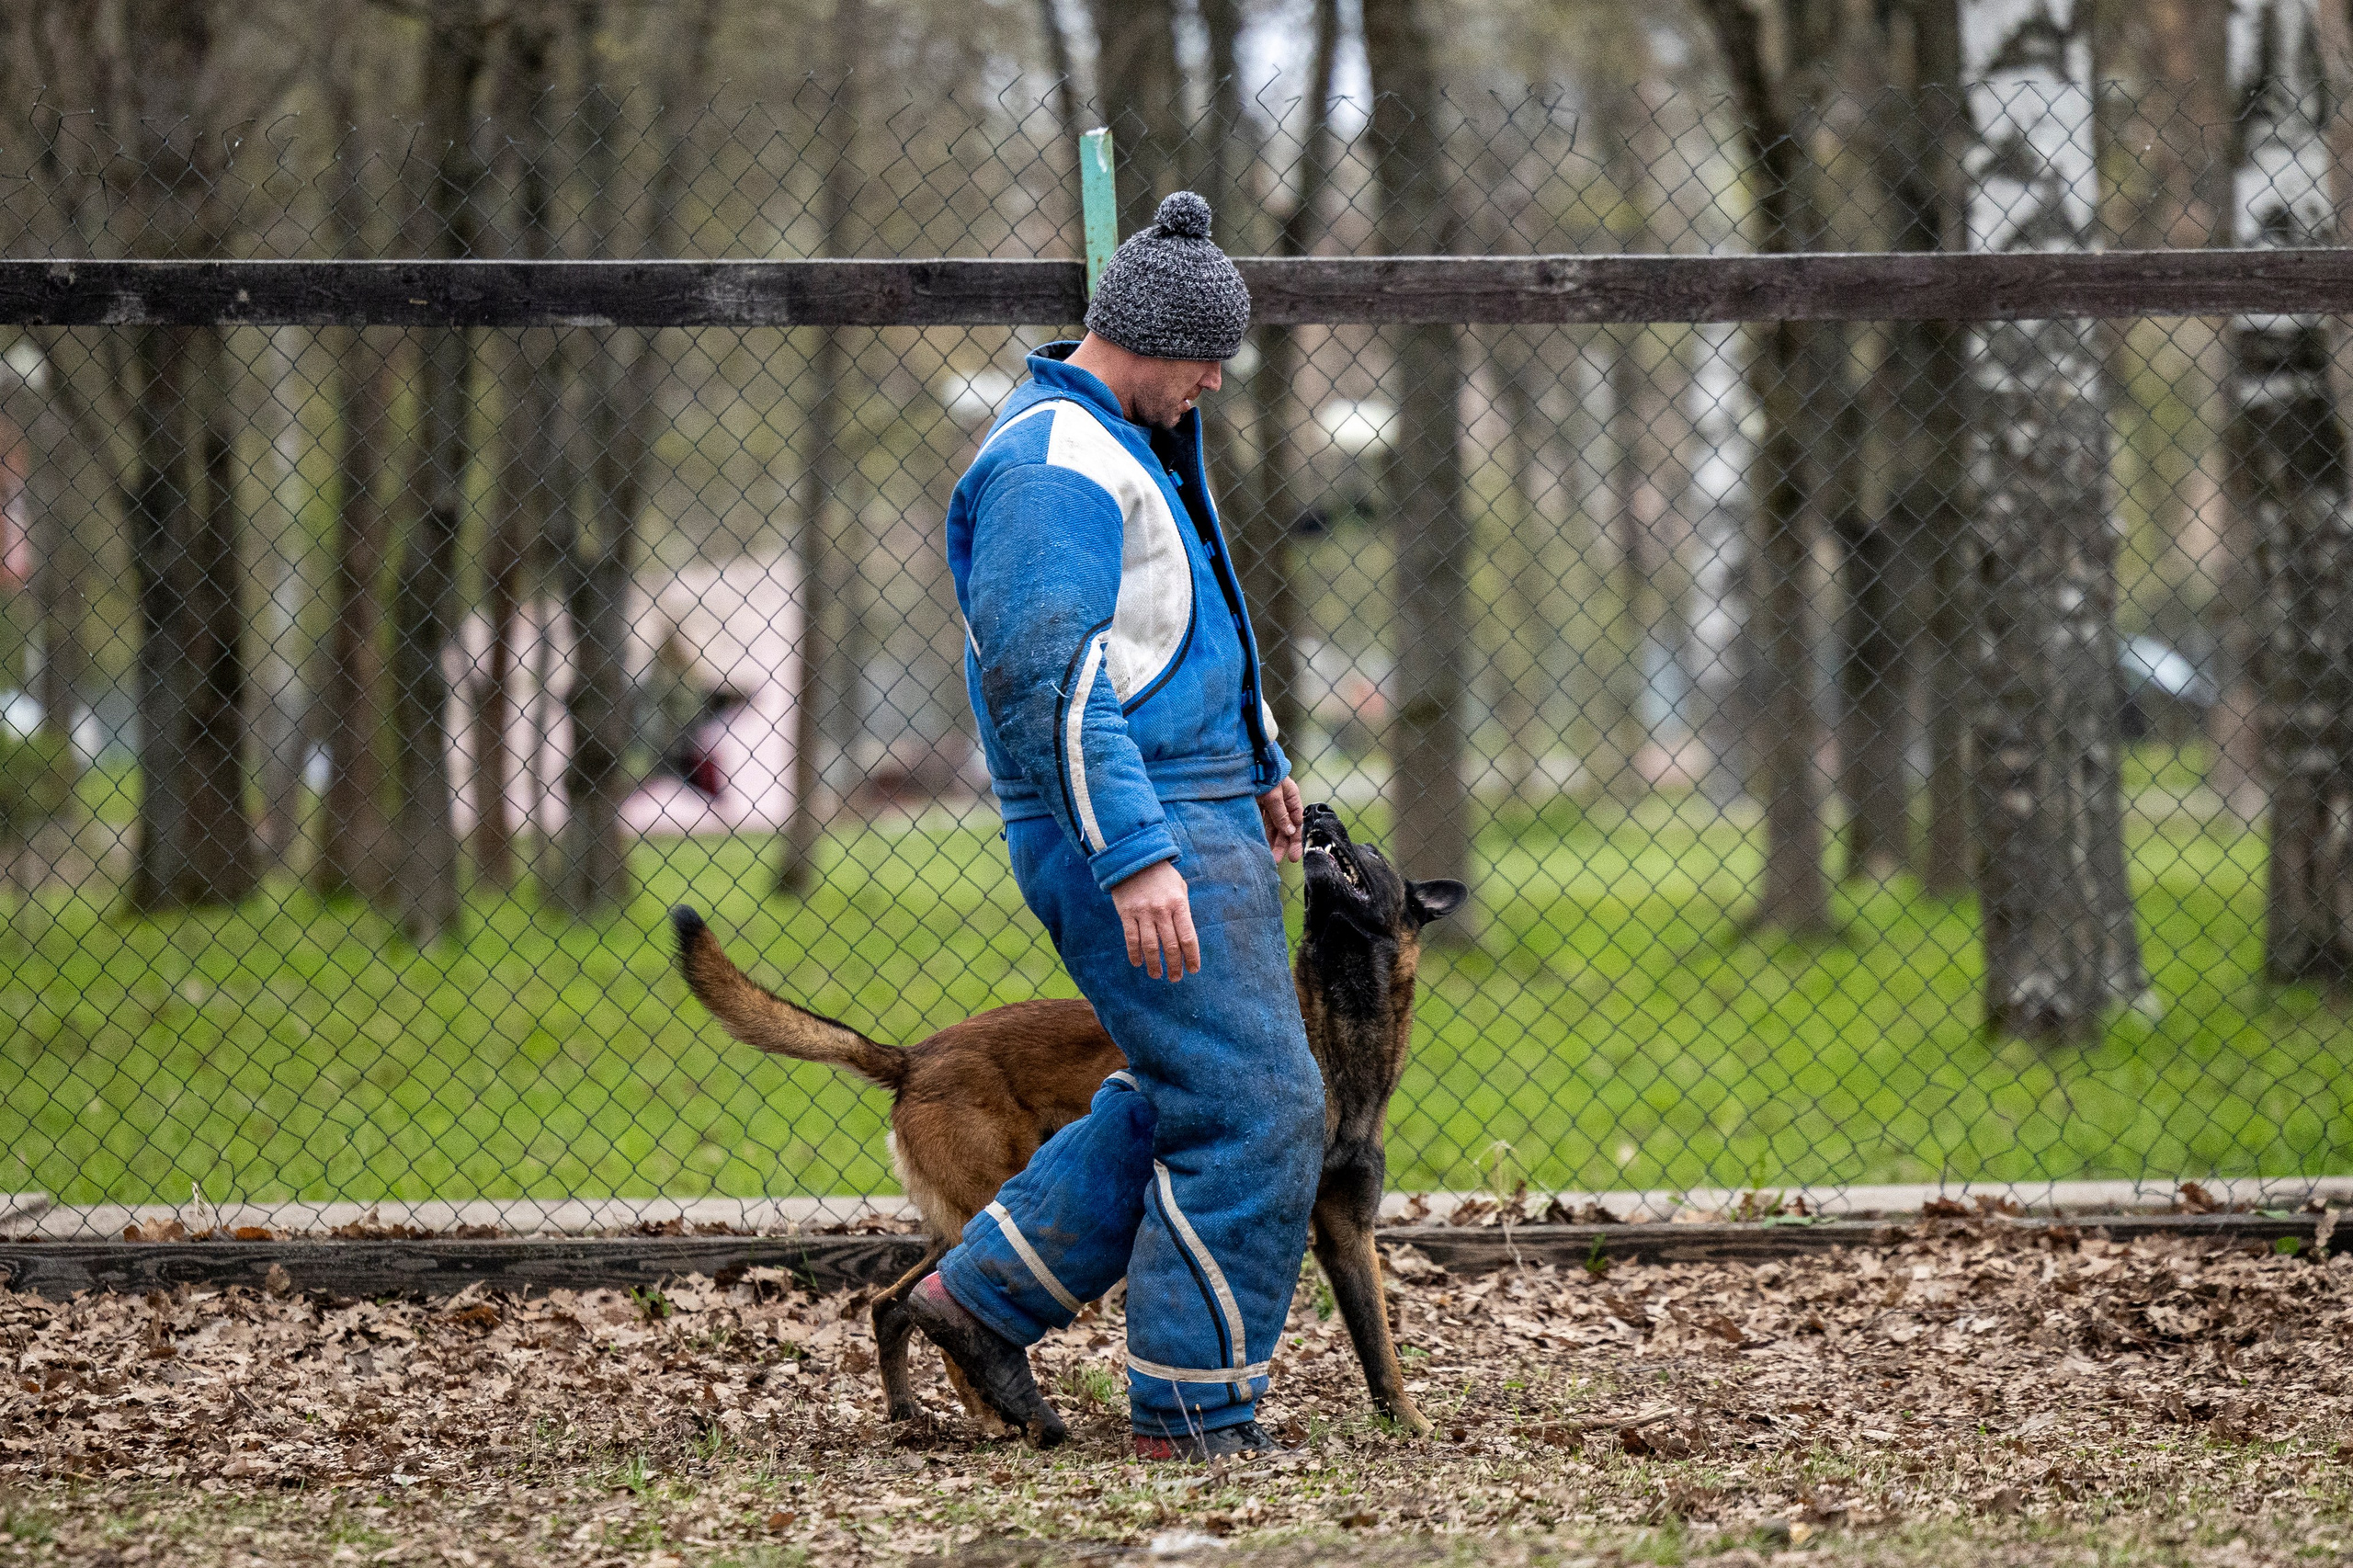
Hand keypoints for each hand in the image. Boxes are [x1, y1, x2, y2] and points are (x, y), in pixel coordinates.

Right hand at [1111, 859, 1198, 980]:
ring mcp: (1143, 913)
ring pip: (1150, 946)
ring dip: (1154, 965)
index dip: (1191, 957)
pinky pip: (1131, 939)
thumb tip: (1185, 935)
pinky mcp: (1126, 913)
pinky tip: (1138, 963)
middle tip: (1176, 978)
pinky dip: (1134, 954)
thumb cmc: (1161, 875)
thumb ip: (1183, 910)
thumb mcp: (1179, 887)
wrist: (1134, 858)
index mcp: (1179, 904)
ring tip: (1157, 975)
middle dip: (1174, 965)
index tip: (1193, 970)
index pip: (1188, 937)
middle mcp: (1162, 911)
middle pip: (1170, 946)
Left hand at [1258, 778, 1303, 863]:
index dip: (1296, 840)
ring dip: (1271, 841)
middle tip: (1276, 860)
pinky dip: (1261, 832)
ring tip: (1266, 856)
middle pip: (1285, 827)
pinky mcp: (1257, 804)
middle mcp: (1282, 801)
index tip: (1294, 856)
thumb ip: (1280, 813)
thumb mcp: (1273, 794)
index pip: (1297, 823)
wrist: (1244, 759)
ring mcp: (1269, 803)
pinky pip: (1261, 822)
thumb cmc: (1263, 772)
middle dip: (1282, 844)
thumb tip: (1290, 832)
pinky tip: (1259, 843)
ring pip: (1273, 826)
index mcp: (1291, 797)